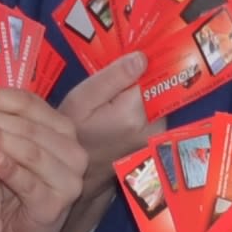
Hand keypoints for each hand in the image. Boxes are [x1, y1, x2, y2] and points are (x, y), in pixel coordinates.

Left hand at [0, 85, 85, 231]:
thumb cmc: (9, 187)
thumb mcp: (5, 148)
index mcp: (62, 130)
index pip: (29, 103)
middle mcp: (72, 151)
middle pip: (29, 125)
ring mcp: (68, 179)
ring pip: (32, 151)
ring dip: (0, 137)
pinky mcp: (56, 204)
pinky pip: (31, 183)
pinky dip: (12, 171)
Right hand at [53, 52, 155, 207]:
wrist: (77, 173)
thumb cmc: (74, 134)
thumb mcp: (82, 100)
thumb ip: (112, 78)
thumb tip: (142, 58)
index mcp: (133, 114)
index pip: (150, 74)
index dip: (139, 65)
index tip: (125, 64)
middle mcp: (152, 126)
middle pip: (156, 88)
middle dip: (139, 81)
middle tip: (114, 87)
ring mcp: (157, 137)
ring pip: (156, 100)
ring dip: (140, 96)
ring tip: (114, 102)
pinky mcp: (157, 141)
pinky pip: (155, 114)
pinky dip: (141, 109)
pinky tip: (121, 114)